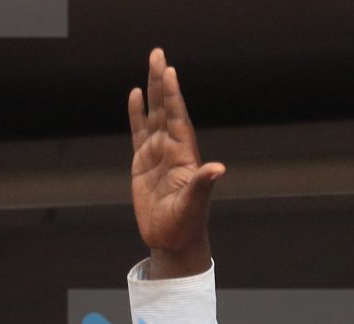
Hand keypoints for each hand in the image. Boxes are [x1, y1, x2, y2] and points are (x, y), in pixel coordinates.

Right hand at [127, 48, 222, 278]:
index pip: (177, 118)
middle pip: (165, 108)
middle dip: (161, 81)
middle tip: (158, 54)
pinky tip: (135, 95)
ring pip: (152, 115)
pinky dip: (136, 113)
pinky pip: (138, 132)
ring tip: (150, 64)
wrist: (173, 241)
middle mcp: (172, 148)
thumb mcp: (194, 205)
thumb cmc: (187, 225)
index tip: (169, 72)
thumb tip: (218, 169)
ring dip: (151, 90)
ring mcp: (157, 153)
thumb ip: (203, 184)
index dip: (172, 96)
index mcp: (184, 155)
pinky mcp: (142, 162)